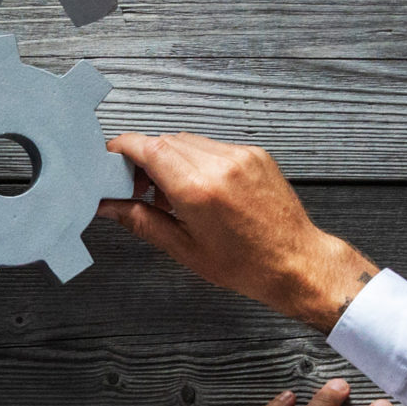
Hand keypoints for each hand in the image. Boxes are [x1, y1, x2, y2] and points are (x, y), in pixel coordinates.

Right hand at [97, 133, 379, 331]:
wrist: (298, 262)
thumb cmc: (246, 264)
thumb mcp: (184, 248)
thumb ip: (140, 220)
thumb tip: (108, 206)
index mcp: (197, 189)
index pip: (146, 147)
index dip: (121, 148)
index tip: (109, 159)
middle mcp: (219, 164)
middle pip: (163, 142)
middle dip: (144, 159)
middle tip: (138, 188)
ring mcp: (240, 156)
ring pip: (186, 141)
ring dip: (170, 159)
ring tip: (172, 193)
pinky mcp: (254, 154)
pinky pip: (212, 146)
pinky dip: (196, 160)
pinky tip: (199, 188)